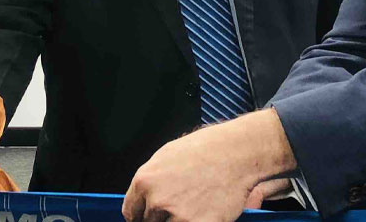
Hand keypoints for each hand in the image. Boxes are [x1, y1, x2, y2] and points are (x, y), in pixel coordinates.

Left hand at [123, 109, 295, 221]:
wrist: (235, 153)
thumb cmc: (203, 151)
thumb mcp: (165, 157)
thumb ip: (149, 182)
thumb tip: (140, 200)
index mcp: (144, 181)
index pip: (131, 213)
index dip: (140, 216)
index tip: (147, 217)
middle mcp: (157, 200)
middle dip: (159, 218)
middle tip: (177, 206)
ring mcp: (178, 215)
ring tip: (192, 206)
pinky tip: (203, 212)